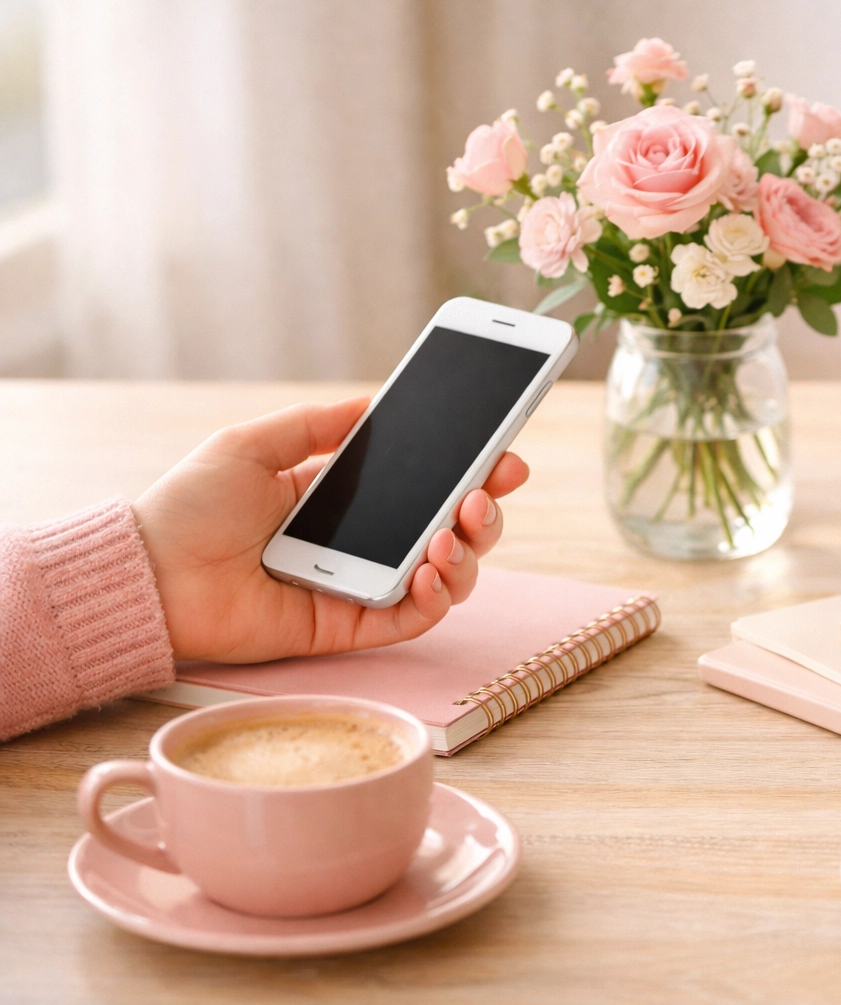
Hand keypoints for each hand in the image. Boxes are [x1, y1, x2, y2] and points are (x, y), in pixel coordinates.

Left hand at [133, 397, 529, 662]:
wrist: (150, 574)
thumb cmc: (188, 508)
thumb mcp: (253, 443)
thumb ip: (316, 423)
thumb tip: (374, 401)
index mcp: (342, 499)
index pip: (425, 486)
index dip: (470, 472)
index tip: (503, 453)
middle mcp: (362, 544)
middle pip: (451, 531)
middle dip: (485, 510)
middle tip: (488, 488)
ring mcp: (361, 587)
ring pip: (447, 576)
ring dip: (468, 552)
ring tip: (450, 533)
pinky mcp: (352, 627)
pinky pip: (416, 618)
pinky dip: (439, 596)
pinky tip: (433, 569)